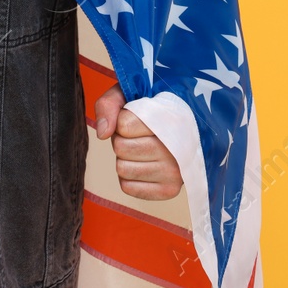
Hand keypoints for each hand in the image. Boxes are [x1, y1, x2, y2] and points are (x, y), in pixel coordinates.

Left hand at [94, 84, 183, 199]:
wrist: (184, 131)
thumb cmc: (151, 112)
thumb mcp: (128, 96)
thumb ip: (109, 105)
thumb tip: (102, 133)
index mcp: (171, 120)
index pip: (123, 124)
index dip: (122, 120)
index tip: (137, 118)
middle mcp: (176, 148)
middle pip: (121, 147)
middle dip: (123, 139)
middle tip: (139, 136)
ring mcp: (175, 172)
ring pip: (122, 168)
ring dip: (126, 158)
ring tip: (142, 149)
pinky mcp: (169, 191)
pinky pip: (127, 187)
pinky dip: (129, 177)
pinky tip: (144, 165)